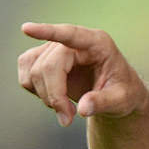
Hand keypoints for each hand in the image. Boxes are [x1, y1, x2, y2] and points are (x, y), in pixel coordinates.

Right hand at [17, 22, 148, 126]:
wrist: (117, 94)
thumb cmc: (123, 93)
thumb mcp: (122, 101)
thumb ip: (103, 103)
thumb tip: (82, 109)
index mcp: (98, 43)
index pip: (70, 34)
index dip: (48, 32)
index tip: (26, 29)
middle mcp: (75, 42)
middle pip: (48, 66)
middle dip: (54, 96)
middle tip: (68, 119)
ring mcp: (55, 48)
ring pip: (33, 70)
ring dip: (45, 96)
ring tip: (66, 110)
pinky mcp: (42, 58)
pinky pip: (26, 74)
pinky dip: (36, 92)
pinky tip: (55, 99)